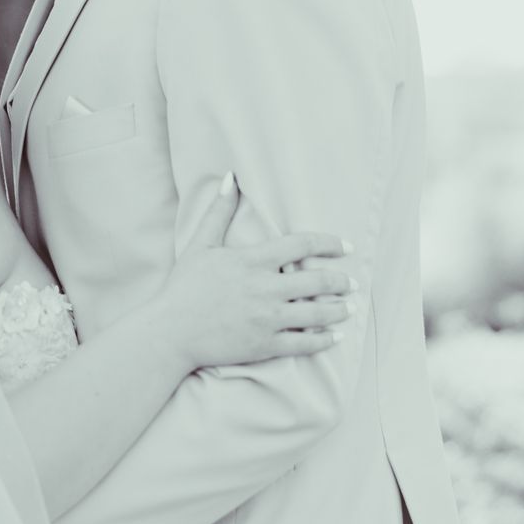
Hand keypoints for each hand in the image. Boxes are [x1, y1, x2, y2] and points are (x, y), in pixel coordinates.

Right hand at [153, 172, 355, 371]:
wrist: (170, 331)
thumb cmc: (184, 286)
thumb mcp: (201, 243)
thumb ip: (219, 211)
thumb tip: (229, 177)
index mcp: (253, 261)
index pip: (302, 245)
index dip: (329, 243)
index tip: (346, 247)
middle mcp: (265, 288)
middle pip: (317, 281)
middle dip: (341, 281)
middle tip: (352, 283)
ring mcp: (266, 319)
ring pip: (317, 314)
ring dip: (339, 310)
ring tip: (349, 308)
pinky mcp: (264, 345)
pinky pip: (304, 344)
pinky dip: (324, 340)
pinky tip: (335, 337)